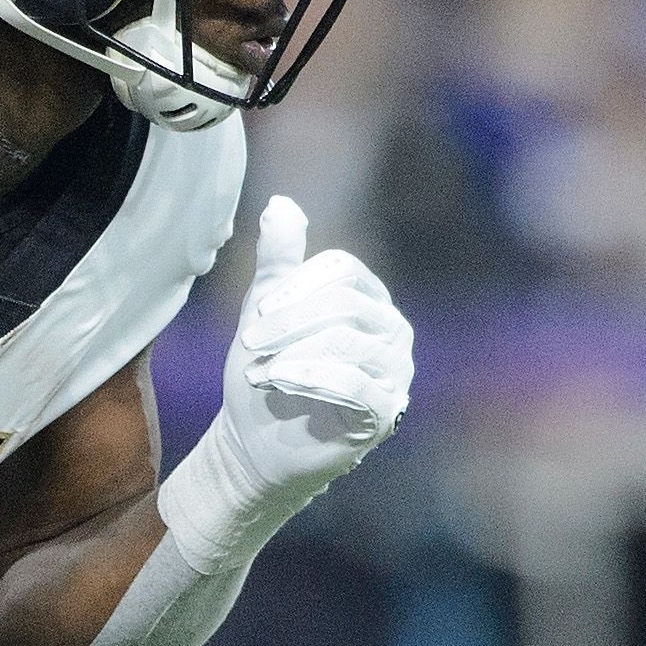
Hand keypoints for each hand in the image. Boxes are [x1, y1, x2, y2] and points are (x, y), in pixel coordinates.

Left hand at [168, 195, 412, 566]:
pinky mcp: (385, 414)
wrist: (257, 442)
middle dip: (289, 322)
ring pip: (349, 342)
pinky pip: (356, 385)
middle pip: (345, 304)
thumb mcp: (265, 311)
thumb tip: (281, 203)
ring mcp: (394, 373)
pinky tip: (279, 382)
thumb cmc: (266, 372)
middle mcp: (392, 331)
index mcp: (368, 299)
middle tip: (250, 343)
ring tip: (259, 372)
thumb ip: (278, 261)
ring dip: (294, 353)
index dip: (296, 287)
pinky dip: (311, 378)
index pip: (342, 271)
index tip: (256, 313)